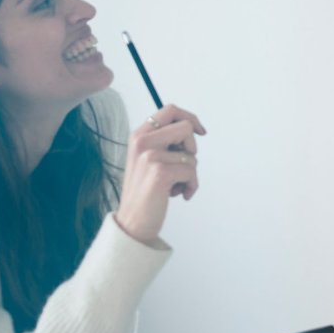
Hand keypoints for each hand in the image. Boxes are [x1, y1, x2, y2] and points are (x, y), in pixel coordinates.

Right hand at [115, 104, 205, 243]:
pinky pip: (192, 171)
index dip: (190, 118)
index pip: (170, 110)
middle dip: (192, 148)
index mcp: (138, 135)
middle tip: (182, 165)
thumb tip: (192, 127)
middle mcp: (142, 141)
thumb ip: (164, 141)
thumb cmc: (146, 191)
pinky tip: (178, 195)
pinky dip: (191, 185)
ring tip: (174, 185)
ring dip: (190, 173)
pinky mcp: (160, 172)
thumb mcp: (148, 159)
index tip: (200, 131)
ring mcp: (149, 156)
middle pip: (185, 127)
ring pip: (191, 154)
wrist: (132, 222)